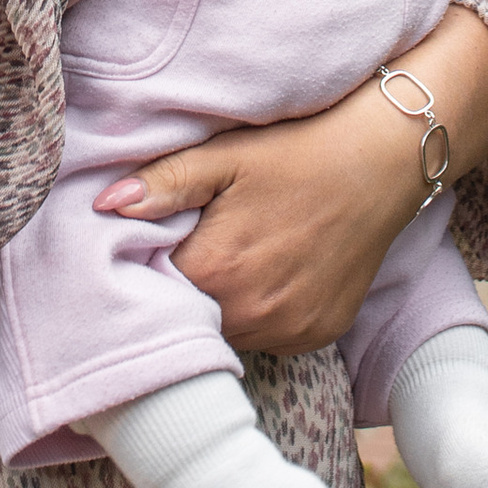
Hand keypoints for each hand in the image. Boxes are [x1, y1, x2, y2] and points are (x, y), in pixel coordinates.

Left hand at [94, 6, 487, 350]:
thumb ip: (163, 184)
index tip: (148, 245)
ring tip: (232, 254)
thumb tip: (103, 204)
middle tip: (192, 243)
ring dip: (221, 305)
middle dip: (182, 289)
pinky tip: (269, 269)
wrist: (384, 160)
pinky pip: (269, 337)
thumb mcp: (226, 156)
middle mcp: (253, 315)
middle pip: (191, 318)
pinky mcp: (319, 334)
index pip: (154, 291)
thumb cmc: (299, 150)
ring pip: (228, 332)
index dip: (145, 266)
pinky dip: (260, 312)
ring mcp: (291, 331)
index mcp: (218, 271)